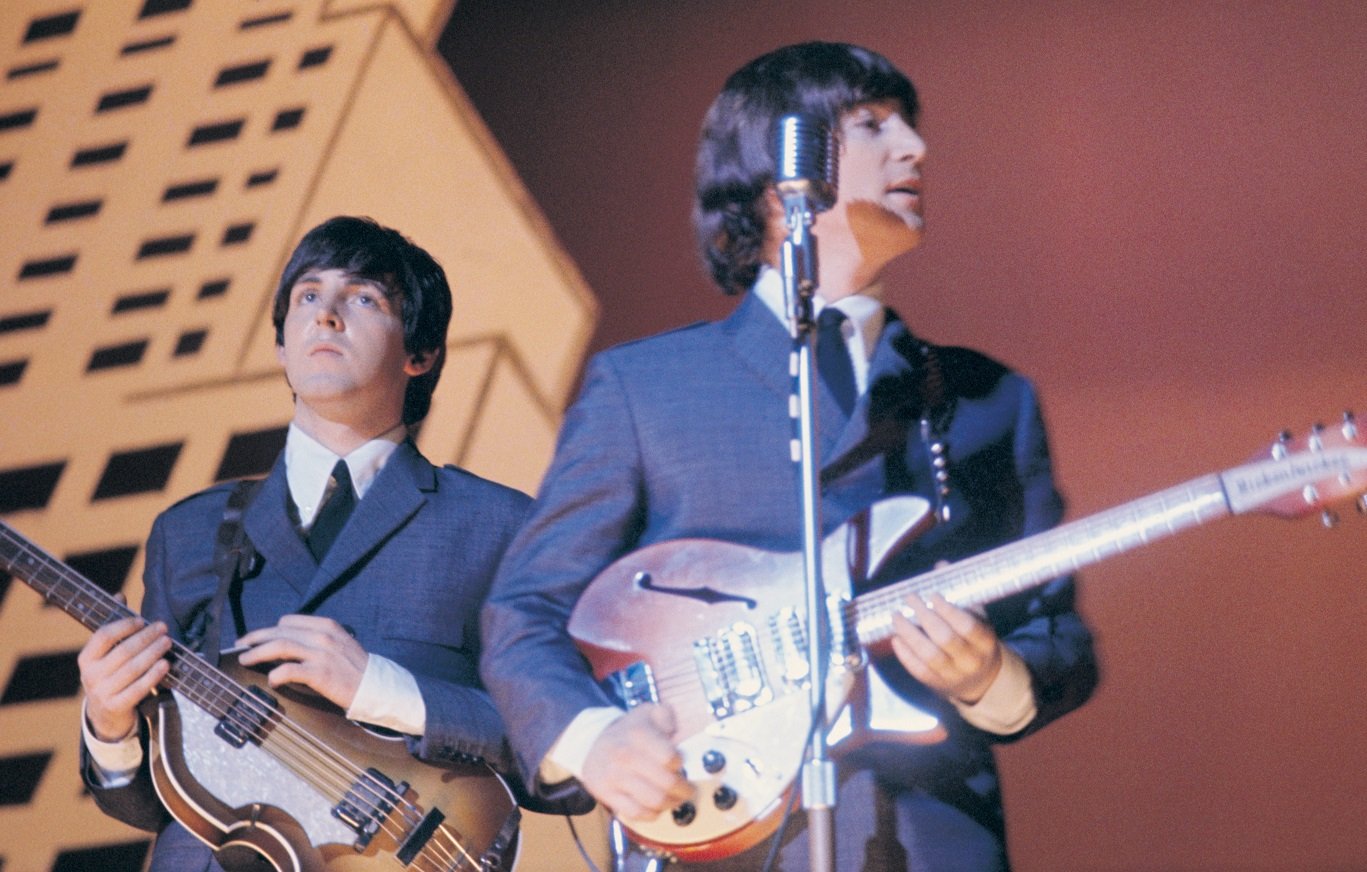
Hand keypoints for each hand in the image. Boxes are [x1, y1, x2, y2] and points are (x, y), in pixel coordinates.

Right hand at [78, 615, 170, 741]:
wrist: (104, 714)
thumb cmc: (109, 674)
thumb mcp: (106, 653)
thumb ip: (114, 626)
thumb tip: (119, 595)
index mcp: (86, 658)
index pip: (103, 636)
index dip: (124, 626)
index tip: (142, 620)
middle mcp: (91, 675)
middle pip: (123, 651)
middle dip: (146, 638)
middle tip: (163, 628)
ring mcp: (103, 693)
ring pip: (133, 669)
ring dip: (153, 653)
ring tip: (167, 642)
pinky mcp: (117, 706)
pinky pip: (139, 688)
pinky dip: (153, 675)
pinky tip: (165, 664)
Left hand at [236, 615, 367, 709]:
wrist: (376, 687)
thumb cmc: (356, 668)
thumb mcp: (339, 644)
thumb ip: (316, 640)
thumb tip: (287, 644)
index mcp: (327, 626)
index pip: (288, 621)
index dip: (269, 630)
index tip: (256, 638)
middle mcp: (323, 635)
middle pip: (279, 632)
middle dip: (255, 638)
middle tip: (240, 647)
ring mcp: (321, 654)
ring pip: (280, 646)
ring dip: (258, 653)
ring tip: (245, 660)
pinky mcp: (320, 673)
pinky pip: (290, 670)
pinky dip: (276, 674)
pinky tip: (271, 680)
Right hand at [580, 704, 692, 820]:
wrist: (592, 743)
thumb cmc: (628, 731)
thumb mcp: (647, 712)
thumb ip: (666, 714)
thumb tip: (674, 728)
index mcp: (638, 734)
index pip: (669, 757)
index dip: (681, 763)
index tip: (683, 763)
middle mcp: (625, 756)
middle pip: (666, 783)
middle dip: (683, 789)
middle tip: (688, 788)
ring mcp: (616, 777)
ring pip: (654, 801)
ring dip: (671, 803)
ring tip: (676, 798)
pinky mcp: (608, 795)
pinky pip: (637, 813)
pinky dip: (652, 813)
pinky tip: (657, 806)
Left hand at [891, 593, 1003, 704]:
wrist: (980, 680)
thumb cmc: (974, 641)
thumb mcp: (979, 622)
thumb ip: (962, 601)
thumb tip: (938, 572)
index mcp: (985, 642)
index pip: (968, 626)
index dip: (948, 610)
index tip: (933, 596)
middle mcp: (971, 661)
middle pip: (945, 639)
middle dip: (925, 616)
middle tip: (910, 598)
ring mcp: (953, 675)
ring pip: (929, 655)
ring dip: (909, 633)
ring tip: (897, 616)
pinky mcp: (936, 684)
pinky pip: (918, 669)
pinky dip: (905, 653)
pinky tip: (896, 638)